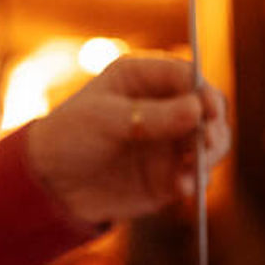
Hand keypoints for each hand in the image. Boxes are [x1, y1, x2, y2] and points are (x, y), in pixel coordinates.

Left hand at [24, 56, 229, 225]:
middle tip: (207, 144)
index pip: (187, 76)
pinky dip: (196, 181)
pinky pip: (195, 176)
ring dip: (210, 154)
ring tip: (195, 167)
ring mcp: (169, 142)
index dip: (204, 91)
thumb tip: (199, 109)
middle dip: (213, 126)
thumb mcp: (105, 119)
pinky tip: (182, 188)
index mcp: (144, 78)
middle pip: (208, 109)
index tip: (209, 110)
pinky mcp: (170, 175)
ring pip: (210, 143)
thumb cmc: (69, 135)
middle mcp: (164, 107)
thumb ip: (152, 116)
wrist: (50, 183)